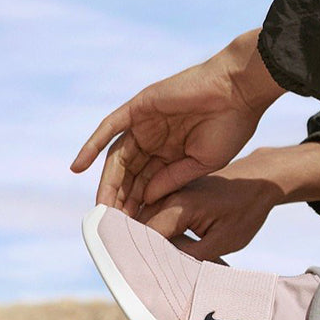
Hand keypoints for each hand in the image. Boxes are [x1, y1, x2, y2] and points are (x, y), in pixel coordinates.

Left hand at [71, 29, 286, 212]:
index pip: (145, 183)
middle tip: (110, 222)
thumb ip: (173, 180)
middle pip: (128, 172)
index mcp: (171, 153)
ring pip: (117, 155)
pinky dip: (91, 146)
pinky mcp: (139, 107)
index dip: (136, 205)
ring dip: (107, 181)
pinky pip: (109, 127)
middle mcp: (154, 138)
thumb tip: (146, 199)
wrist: (240, 91)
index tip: (129, 228)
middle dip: (119, 197)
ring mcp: (145, 122)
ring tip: (101, 206)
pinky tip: (78, 167)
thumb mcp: (203, 163)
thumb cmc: (231, 126)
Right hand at [137, 142, 319, 259]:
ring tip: (156, 266)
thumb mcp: (222, 241)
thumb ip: (188, 255)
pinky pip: (154, 217)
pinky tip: (167, 251)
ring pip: (143, 224)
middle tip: (148, 277)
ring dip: (147, 243)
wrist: (258, 181)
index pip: (143, 237)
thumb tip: (161, 266)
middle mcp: (167, 196)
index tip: (142, 279)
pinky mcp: (171, 195)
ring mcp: (167, 193)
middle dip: (140, 252)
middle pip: (138, 230)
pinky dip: (157, 234)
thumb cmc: (246, 211)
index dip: (140, 259)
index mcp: (179, 206)